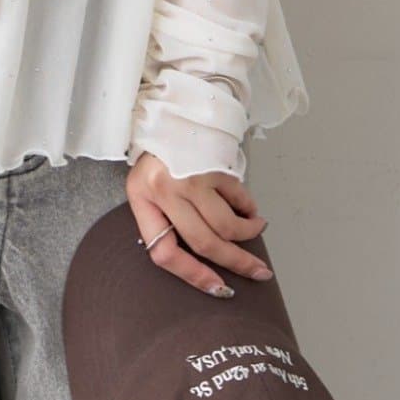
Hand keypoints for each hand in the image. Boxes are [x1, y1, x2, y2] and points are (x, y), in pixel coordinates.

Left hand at [125, 152, 272, 296]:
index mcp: (142, 198)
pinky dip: (248, 207)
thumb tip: (205, 261)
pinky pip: (238, 196)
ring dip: (247, 233)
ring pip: (226, 224)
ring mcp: (190, 175)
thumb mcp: (148, 187)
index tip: (219, 288)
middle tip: (257, 271)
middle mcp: (164, 188)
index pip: (164, 252)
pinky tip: (250, 209)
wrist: (168, 111)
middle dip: (236, 263)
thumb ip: (167, 219)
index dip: (193, 276)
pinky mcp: (212, 161)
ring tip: (255, 229)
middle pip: (204, 242)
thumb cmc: (159, 155)